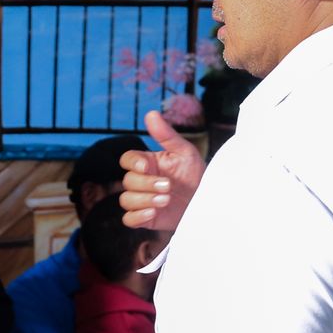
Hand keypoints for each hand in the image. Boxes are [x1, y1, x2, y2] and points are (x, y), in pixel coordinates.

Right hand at [120, 110, 205, 230]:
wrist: (206, 201)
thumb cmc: (195, 174)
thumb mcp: (184, 152)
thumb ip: (166, 135)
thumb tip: (151, 113)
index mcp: (148, 163)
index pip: (127, 159)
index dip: (133, 163)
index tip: (146, 166)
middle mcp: (141, 181)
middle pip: (127, 181)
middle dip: (147, 184)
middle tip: (168, 186)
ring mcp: (141, 200)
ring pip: (126, 200)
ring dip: (144, 200)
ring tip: (166, 200)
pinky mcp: (145, 217)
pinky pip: (128, 219)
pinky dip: (137, 216)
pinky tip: (153, 213)